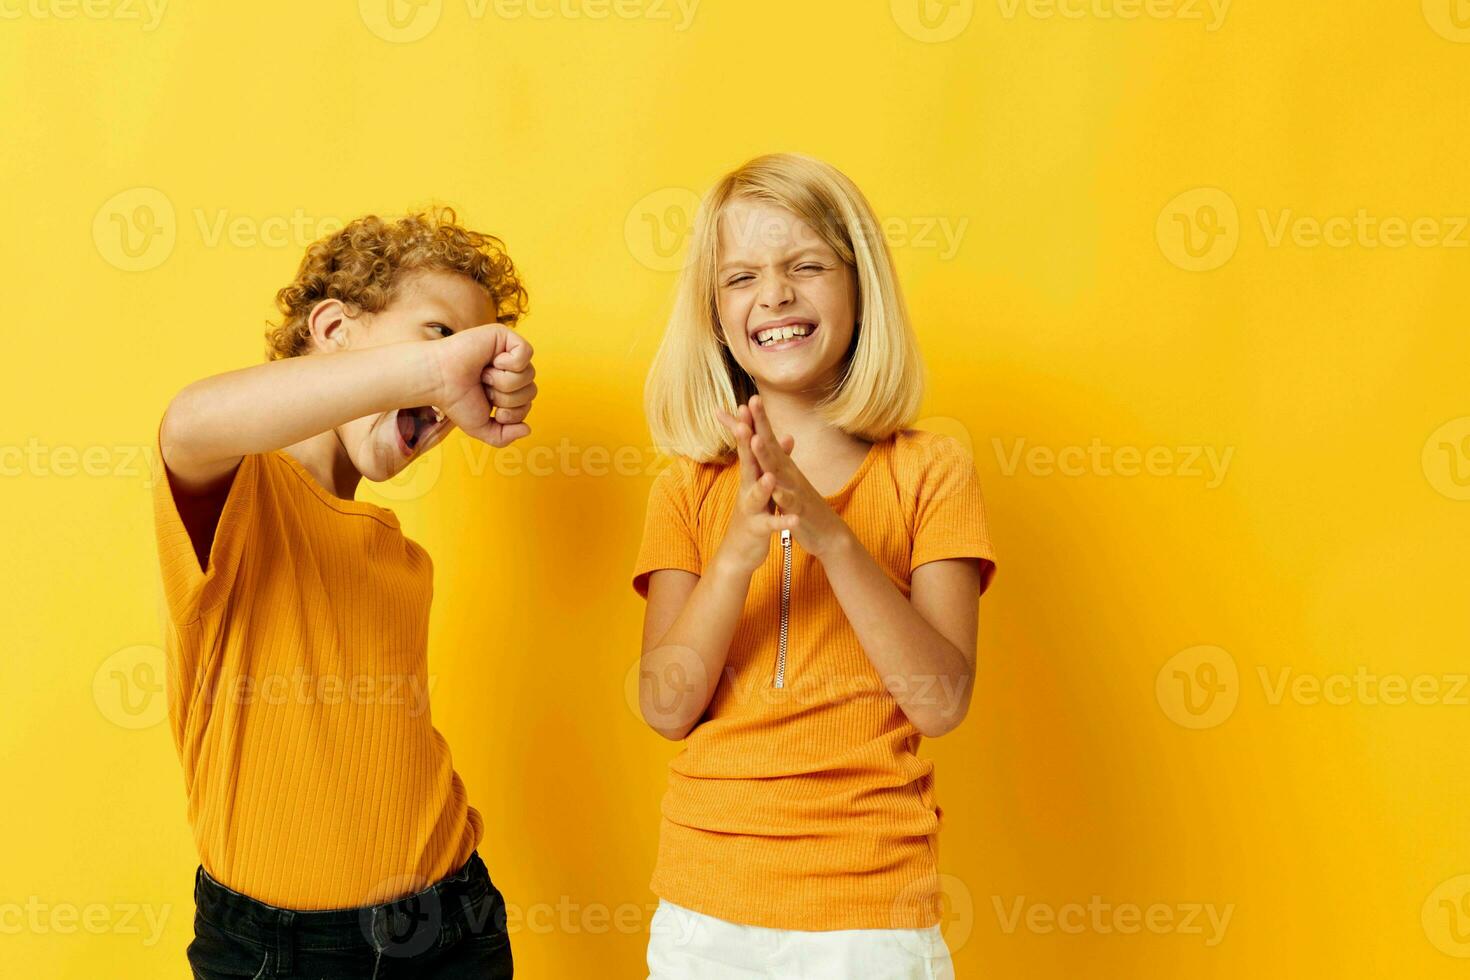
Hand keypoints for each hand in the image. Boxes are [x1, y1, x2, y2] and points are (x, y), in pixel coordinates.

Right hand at [428, 324, 536, 447]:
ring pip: (529, 375)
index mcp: (507, 388)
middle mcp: (510, 370)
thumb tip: (528, 429)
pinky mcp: (504, 336)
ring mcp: (508, 352)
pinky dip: (509, 362)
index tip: (488, 404)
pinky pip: (525, 353)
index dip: (511, 412)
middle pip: (531, 391)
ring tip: (483, 374)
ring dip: (503, 381)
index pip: (527, 404)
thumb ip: (504, 437)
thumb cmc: (456, 401)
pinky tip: (491, 361)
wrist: (439, 381)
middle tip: (482, 387)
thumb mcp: (481, 428)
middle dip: (505, 398)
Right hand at [712, 404, 798, 576]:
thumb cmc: (754, 511)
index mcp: (751, 475)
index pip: (750, 446)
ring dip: (763, 485)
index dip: (750, 424)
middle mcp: (747, 488)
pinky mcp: (758, 530)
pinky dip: (782, 522)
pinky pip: (772, 525)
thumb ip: (773, 460)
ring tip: (770, 475)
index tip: (750, 401)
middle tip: (747, 427)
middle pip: (747, 464)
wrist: (739, 549)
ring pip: (757, 495)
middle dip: (747, 446)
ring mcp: (751, 509)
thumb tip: (786, 436)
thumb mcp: (762, 483)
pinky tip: (793, 520)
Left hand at [745, 395, 851, 560]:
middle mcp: (789, 473)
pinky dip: (783, 496)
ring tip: (755, 440)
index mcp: (782, 466)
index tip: (743, 399)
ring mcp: (795, 490)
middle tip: (751, 402)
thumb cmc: (802, 504)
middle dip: (760, 425)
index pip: (766, 438)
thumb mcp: (785, 479)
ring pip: (779, 471)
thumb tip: (765, 438)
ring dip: (767, 456)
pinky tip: (776, 489)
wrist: (826, 531)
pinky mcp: (799, 511)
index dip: (755, 419)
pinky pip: (791, 503)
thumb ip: (775, 458)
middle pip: (771, 446)